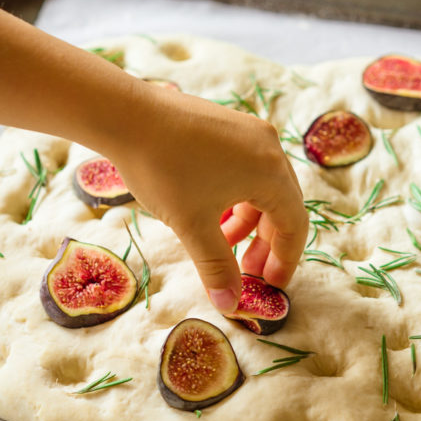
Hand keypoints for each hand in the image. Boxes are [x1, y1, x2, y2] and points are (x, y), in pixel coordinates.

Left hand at [103, 83, 307, 312]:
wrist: (126, 114)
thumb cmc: (164, 170)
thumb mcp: (193, 225)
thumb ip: (217, 267)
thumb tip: (230, 305)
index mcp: (271, 171)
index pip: (295, 225)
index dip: (285, 260)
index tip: (269, 286)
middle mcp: (269, 147)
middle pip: (282, 205)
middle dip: (266, 243)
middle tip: (248, 272)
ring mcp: (249, 132)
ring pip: (261, 187)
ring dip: (248, 222)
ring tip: (222, 244)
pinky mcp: (228, 124)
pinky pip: (245, 168)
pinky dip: (235, 197)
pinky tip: (210, 212)